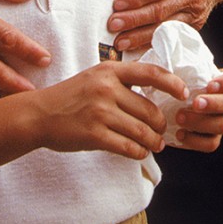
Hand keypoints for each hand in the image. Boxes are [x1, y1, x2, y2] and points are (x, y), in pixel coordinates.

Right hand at [29, 61, 187, 159]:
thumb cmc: (71, 96)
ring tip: (155, 145)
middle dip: (161, 124)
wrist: (39, 114)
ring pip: (142, 131)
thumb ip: (122, 80)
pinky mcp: (94, 134)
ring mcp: (100, 112)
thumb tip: (156, 90)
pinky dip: (139, 152)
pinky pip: (128, 147)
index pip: (150, 72)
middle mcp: (106, 89)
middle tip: (163, 131)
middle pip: (150, 109)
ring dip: (153, 142)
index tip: (184, 94)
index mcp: (110, 70)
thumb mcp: (96, 77)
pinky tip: (140, 153)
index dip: (172, 83)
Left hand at [108, 0, 222, 51]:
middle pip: (160, 11)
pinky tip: (136, 47)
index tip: (117, 3)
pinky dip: (152, 43)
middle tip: (113, 24)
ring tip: (119, 42)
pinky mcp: (194, 27)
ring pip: (165, 28)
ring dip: (140, 36)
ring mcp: (194, 14)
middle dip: (134, 19)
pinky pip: (171, 36)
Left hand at [173, 67, 222, 152]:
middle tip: (195, 103)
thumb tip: (174, 63)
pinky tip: (179, 133)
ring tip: (179, 117)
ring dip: (201, 122)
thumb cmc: (174, 85)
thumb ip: (183, 67)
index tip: (210, 85)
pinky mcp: (211, 139)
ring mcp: (221, 121)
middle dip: (214, 103)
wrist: (166, 107)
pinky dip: (195, 140)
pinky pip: (211, 144)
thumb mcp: (178, 72)